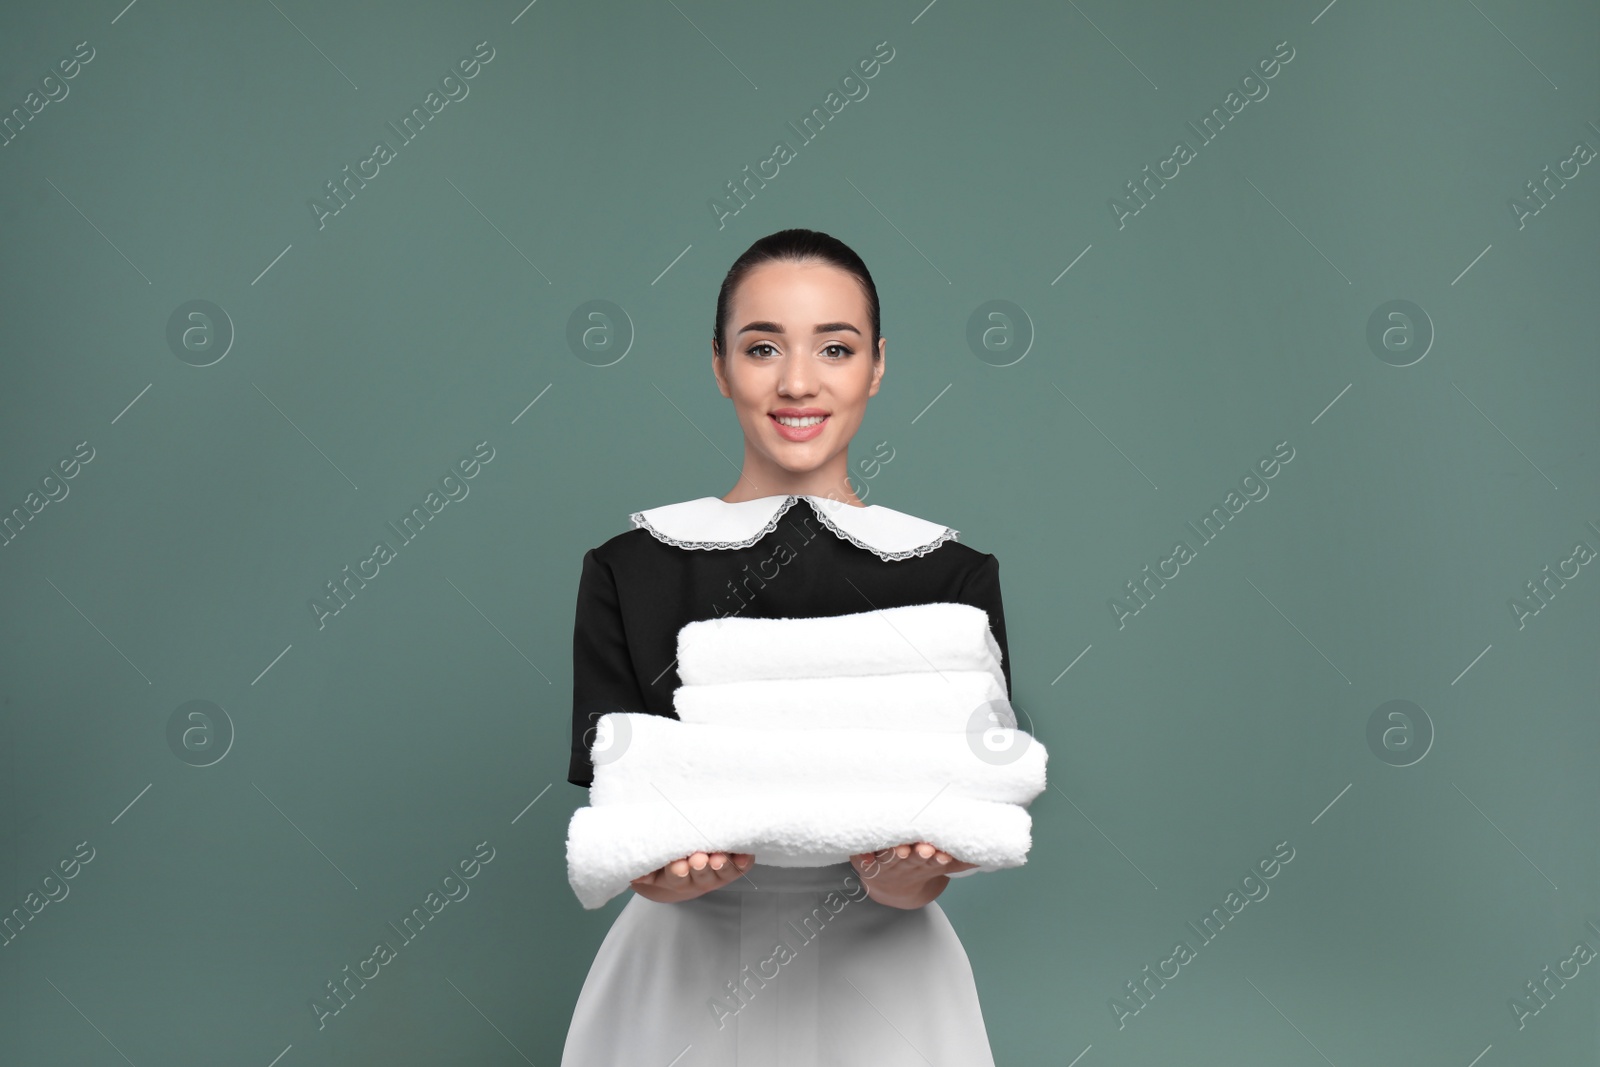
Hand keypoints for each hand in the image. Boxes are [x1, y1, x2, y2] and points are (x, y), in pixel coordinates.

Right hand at [630, 851, 753, 902]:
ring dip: (721, 865)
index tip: (678, 865)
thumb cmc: (663, 863)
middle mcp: (697, 879)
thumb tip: (632, 872)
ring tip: (718, 857)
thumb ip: (642, 867)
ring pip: (722, 872)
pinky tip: (745, 854)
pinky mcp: (732, 868)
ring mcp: (716, 874)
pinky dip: (743, 861)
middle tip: (699, 859)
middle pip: (700, 877)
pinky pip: (740, 867)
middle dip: (699, 868)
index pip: (676, 878)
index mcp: (675, 879)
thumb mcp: (649, 867)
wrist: (682, 866)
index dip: (677, 873)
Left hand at [849, 842, 976, 908]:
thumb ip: (964, 859)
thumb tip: (998, 850)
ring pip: (890, 859)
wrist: (889, 890)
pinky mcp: (865, 862)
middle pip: (913, 860)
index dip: (937, 860)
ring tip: (900, 849)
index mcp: (923, 865)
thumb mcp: (942, 865)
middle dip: (919, 856)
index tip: (941, 855)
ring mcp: (885, 864)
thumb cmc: (917, 868)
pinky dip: (862, 857)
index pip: (932, 863)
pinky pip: (861, 859)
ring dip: (894, 855)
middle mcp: (905, 865)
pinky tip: (864, 854)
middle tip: (925, 849)